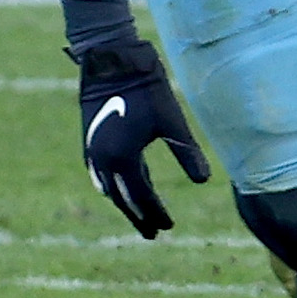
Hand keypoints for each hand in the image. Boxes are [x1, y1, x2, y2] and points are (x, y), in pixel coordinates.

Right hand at [76, 36, 208, 238]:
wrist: (112, 63)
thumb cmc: (147, 90)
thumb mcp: (173, 121)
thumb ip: (187, 153)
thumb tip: (205, 181)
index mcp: (122, 159)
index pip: (142, 196)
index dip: (155, 212)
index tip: (169, 226)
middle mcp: (102, 161)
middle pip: (122, 198)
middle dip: (138, 216)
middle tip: (153, 234)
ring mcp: (93, 153)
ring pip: (110, 188)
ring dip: (125, 203)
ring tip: (140, 216)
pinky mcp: (91, 142)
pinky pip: (102, 174)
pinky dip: (115, 186)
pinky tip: (125, 188)